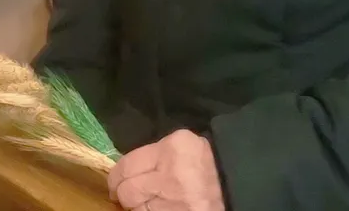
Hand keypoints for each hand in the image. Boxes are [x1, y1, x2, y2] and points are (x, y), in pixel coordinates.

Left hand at [109, 131, 224, 210]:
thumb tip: (124, 169)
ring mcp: (176, 204)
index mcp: (171, 150)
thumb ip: (152, 153)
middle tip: (127, 193)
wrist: (233, 182)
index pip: (127, 167)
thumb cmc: (201, 161)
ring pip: (137, 210)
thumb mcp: (178, 144)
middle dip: (124, 193)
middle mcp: (171, 178)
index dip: (115, 177)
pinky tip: (159, 207)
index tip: (115, 182)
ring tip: (150, 199)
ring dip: (138, 206)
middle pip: (128, 192)